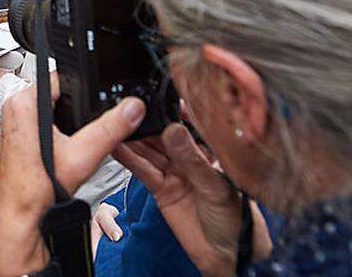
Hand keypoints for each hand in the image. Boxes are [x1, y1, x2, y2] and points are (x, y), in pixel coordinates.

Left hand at [0, 79, 145, 275]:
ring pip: (54, 108)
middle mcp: (15, 109)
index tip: (97, 100)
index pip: (63, 77)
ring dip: (70, 121)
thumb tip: (131, 109)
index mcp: (24, 103)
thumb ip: (111, 129)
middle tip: (84, 131)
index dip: (85, 87)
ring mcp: (16, 122)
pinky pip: (46, 122)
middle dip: (79, 107)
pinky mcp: (20, 135)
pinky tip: (66, 149)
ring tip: (73, 143)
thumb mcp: (82, 156)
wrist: (22, 216)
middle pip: (60, 93)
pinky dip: (60, 131)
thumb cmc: (36, 189)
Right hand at [114, 124, 271, 275]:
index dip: (173, 111)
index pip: (189, 125)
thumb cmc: (234, 218)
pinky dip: (129, 159)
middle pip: (164, 136)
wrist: (224, 253)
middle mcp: (190, 159)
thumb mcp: (216, 185)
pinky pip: (143, 171)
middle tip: (130, 110)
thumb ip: (192, 159)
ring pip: (150, 151)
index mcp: (210, 151)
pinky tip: (117, 147)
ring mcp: (174, 173)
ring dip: (134, 139)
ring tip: (117, 125)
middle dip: (147, 123)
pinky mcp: (161, 188)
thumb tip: (174, 130)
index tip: (157, 97)